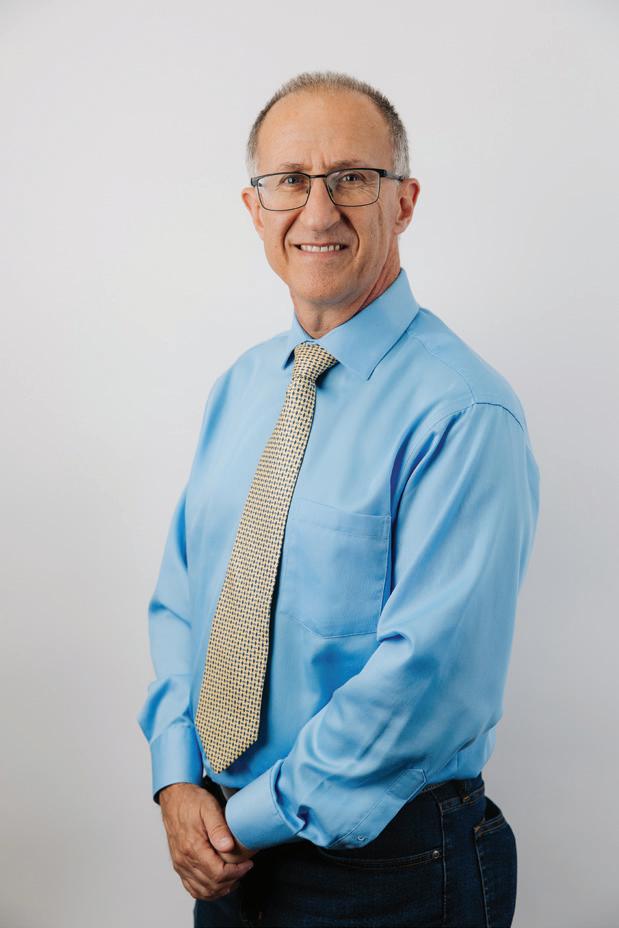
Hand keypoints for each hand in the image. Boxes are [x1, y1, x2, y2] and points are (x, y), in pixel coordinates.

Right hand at [158, 782, 255, 900]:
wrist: (174, 797)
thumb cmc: (192, 801)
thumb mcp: (209, 807)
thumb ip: (218, 827)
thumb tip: (228, 846)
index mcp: (193, 847)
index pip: (218, 873)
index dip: (236, 872)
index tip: (248, 864)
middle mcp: (184, 860)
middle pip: (211, 885)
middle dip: (232, 880)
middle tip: (244, 868)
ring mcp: (180, 864)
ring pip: (202, 891)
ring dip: (221, 889)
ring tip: (235, 877)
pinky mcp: (179, 865)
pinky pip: (192, 888)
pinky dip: (206, 891)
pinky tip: (218, 884)